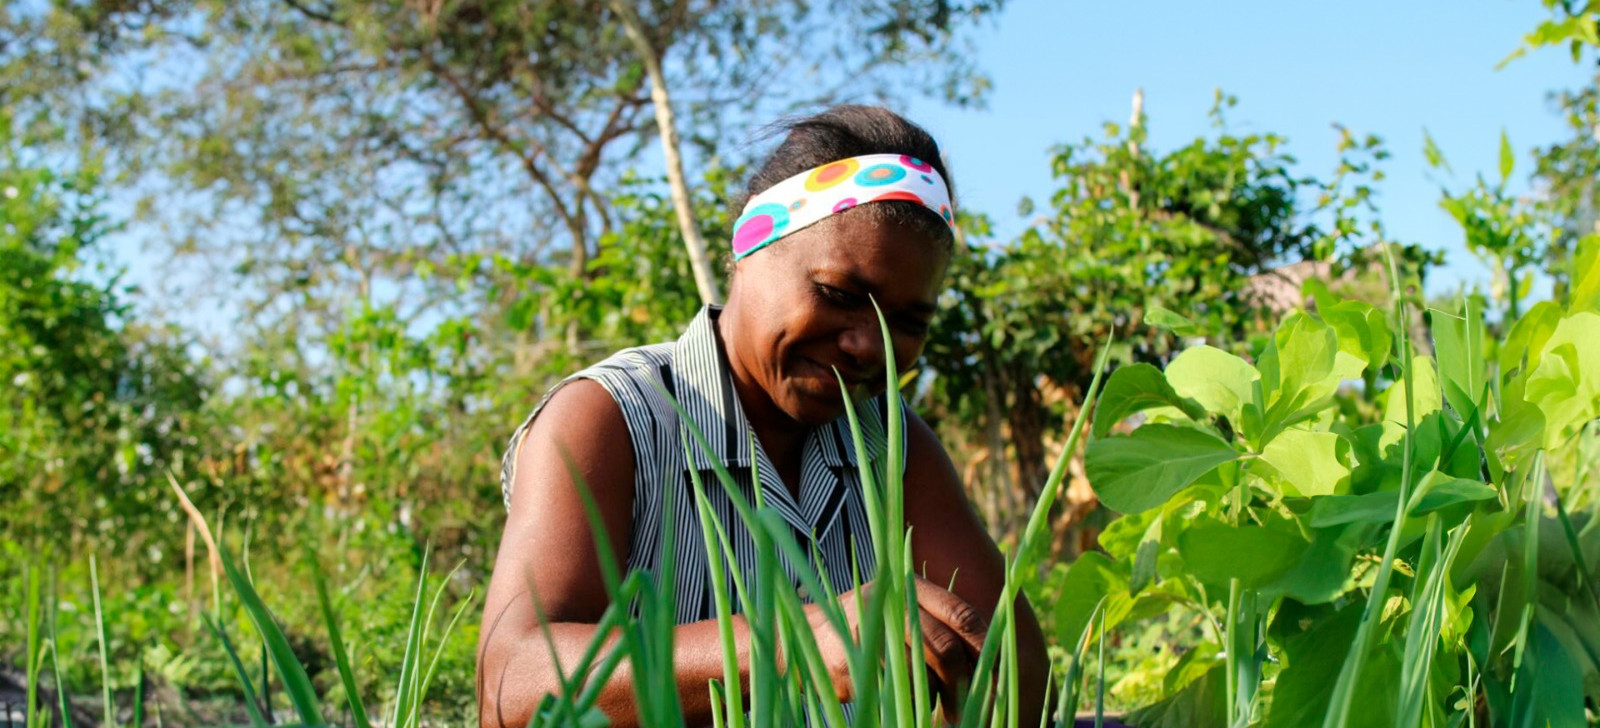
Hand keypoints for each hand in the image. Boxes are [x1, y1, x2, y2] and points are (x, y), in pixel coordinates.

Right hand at [807, 577, 988, 722]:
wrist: (807, 638)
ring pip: (924, 674)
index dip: (985, 646)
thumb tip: (991, 658)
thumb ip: (939, 623)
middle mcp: (891, 603)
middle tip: (968, 707)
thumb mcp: (903, 612)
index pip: (962, 614)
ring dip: (935, 696)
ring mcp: (869, 632)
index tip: (998, 674)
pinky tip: (906, 701)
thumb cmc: (869, 629)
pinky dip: (909, 701)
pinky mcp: (852, 662)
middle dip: (963, 682)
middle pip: (946, 647)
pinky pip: (897, 690)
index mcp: (910, 586)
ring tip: (934, 703)